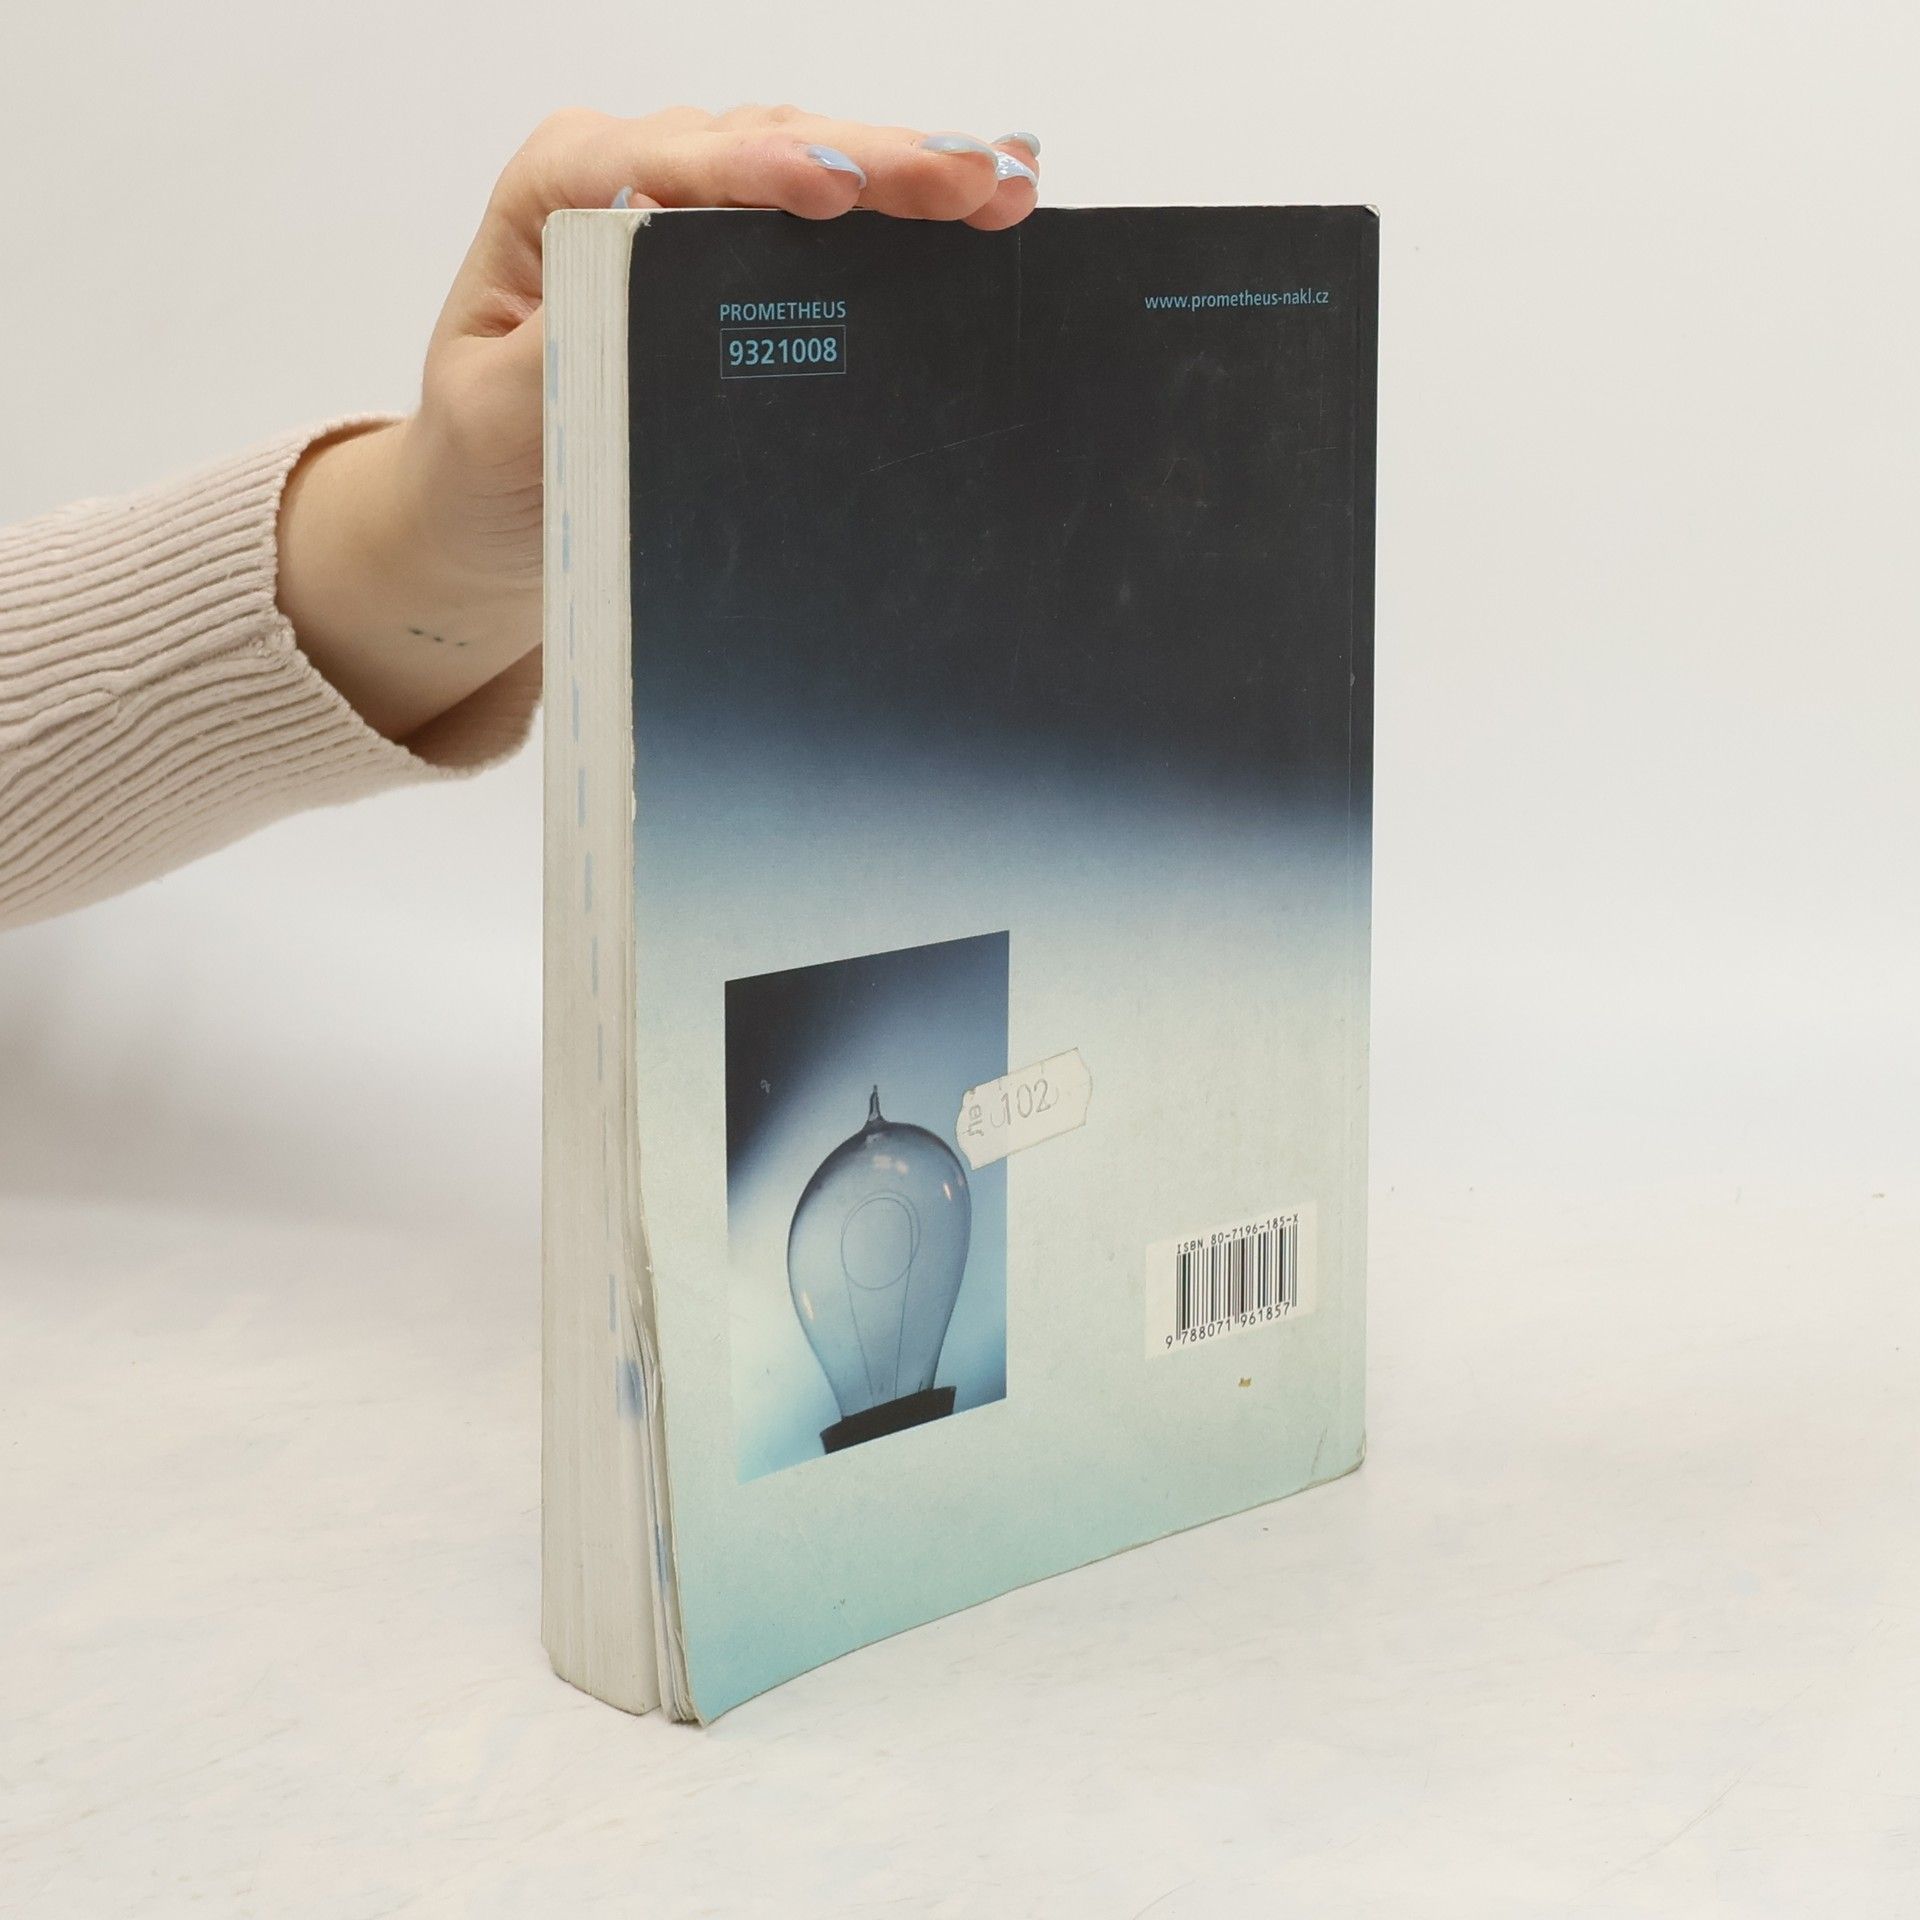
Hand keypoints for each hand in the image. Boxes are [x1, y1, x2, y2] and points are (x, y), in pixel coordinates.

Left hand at [277, 107, 1041, 742]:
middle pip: (767, 147)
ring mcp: (697, 204)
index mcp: (558, 193)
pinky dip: (907, 211)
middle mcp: (632, 173)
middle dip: (877, 162)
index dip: (759, 170)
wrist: (496, 501)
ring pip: (816, 163)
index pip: (672, 165)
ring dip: (914, 172)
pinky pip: (833, 217)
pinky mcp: (742, 251)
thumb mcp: (499, 420)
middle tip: (975, 182)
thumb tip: (636, 275)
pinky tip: (985, 200)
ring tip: (1007, 185)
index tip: (832, 190)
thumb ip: (562, 348)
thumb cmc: (488, 457)